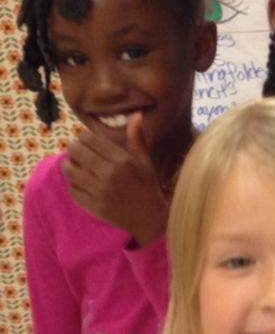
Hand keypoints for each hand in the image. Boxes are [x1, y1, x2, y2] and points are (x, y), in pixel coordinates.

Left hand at [61, 113, 167, 245]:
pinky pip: (72, 189)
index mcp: (122, 161)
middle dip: (73, 149)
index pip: (90, 140)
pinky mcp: (92, 205)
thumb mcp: (145, 162)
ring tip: (73, 165)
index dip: (83, 137)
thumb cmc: (147, 186)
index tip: (86, 141)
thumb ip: (137, 138)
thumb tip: (136, 115)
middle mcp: (109, 174)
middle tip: (77, 152)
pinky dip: (72, 184)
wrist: (148, 218)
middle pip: (76, 152)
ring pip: (69, 170)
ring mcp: (99, 191)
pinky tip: (80, 182)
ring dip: (68, 165)